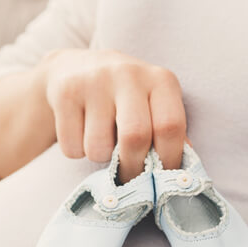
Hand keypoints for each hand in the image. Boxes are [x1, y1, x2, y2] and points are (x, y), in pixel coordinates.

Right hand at [36, 48, 187, 180]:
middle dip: (132, 168)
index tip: (160, 177)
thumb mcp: (153, 104)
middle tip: (128, 177)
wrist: (74, 69)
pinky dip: (76, 151)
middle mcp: (129, 74)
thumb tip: (182, 173)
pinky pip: (71, 146)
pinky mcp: (65, 93)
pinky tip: (80, 132)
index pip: (170, 126)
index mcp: (160, 79)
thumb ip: (168, 133)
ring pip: (98, 148)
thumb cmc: (124, 97)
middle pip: (135, 137)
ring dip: (99, 157)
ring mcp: (94, 81)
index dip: (168, 159)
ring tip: (100, 141)